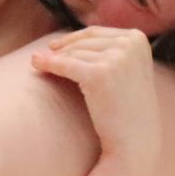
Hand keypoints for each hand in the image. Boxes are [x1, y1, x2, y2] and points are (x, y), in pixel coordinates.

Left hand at [30, 27, 161, 166]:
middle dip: (62, 50)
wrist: (136, 141)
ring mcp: (117, 57)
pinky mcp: (100, 73)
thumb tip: (68, 37)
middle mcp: (130, 43)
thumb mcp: (128, 70)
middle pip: (84, 41)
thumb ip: (110, 49)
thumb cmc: (128, 109)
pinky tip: (36, 65)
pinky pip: (65, 65)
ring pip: (74, 54)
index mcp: (138, 38)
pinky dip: (49, 65)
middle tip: (43, 57)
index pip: (97, 33)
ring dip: (56, 61)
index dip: (73, 39)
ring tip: (40, 64)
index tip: (55, 46)